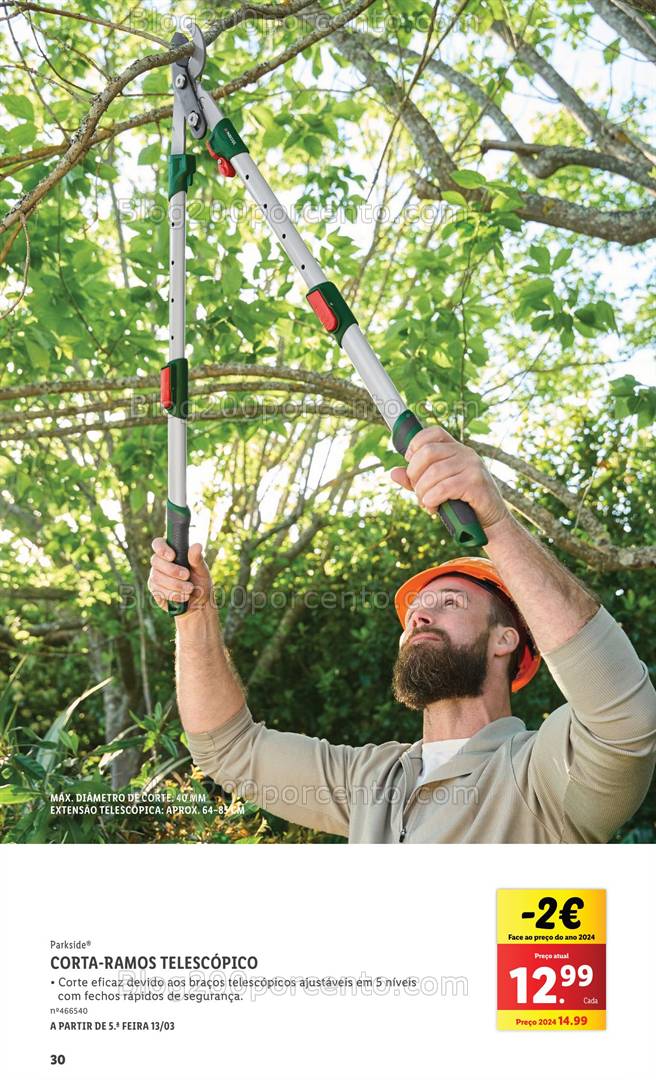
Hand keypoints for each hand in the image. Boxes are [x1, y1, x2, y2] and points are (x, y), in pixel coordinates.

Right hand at [148, 537, 212, 614]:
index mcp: (171, 552)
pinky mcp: (155, 589)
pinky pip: (158, 590)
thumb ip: (197, 559)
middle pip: (155, 561)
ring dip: (175, 584)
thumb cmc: (200, 582)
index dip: (161, 548)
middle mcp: (160, 563)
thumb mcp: (202, 570)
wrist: (199, 603)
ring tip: (189, 589)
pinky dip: (173, 594)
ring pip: (157, 577)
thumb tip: (197, 545)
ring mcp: (155, 576)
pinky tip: (183, 597)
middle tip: (187, 576)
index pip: (158, 543)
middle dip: (172, 570)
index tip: (172, 556)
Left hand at [390, 426, 508, 530]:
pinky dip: (432, 499)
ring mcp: (472, 466)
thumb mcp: (436, 488)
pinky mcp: (475, 482)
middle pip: (427, 452)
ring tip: (426, 504)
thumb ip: (416, 480)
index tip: (409, 462)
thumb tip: (393, 473)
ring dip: (422, 492)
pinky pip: (444, 488)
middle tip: (417, 492)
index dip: (415, 444)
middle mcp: (465, 453)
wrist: (490, 520)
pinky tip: (433, 507)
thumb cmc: (462, 503)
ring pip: (433, 472)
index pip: (433, 433)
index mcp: (456, 449)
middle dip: (414, 475)